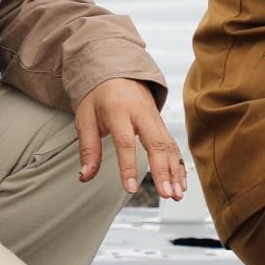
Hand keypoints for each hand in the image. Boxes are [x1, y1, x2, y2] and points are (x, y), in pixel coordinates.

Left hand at [74, 77, 186, 201]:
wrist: (117, 71)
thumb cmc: (98, 96)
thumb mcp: (85, 118)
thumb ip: (88, 148)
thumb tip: (85, 176)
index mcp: (118, 110)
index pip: (125, 141)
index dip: (128, 166)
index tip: (130, 188)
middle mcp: (141, 113)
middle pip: (156, 142)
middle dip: (163, 170)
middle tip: (166, 194)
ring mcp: (155, 117)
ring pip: (169, 144)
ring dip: (175, 170)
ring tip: (176, 194)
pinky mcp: (161, 123)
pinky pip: (172, 144)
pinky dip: (178, 164)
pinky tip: (180, 182)